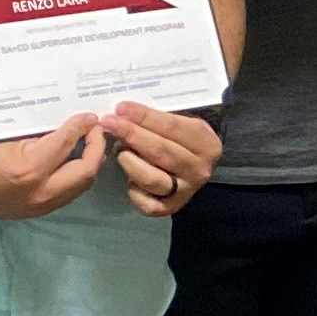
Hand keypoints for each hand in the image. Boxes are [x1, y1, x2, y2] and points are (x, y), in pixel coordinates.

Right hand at [0, 117, 111, 219]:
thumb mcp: (4, 134)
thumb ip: (39, 130)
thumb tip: (67, 120)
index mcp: (28, 169)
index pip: (66, 143)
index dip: (81, 126)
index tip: (88, 115)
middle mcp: (39, 192)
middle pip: (86, 171)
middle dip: (97, 148)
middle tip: (95, 130)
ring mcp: (40, 206)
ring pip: (81, 185)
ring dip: (89, 163)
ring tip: (87, 143)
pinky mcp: (37, 212)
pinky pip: (67, 193)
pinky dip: (75, 175)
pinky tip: (71, 160)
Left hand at [104, 102, 222, 217]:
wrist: (195, 165)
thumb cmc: (182, 139)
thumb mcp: (181, 123)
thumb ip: (157, 119)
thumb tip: (123, 112)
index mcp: (207, 144)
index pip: (172, 127)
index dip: (144, 117)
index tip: (121, 108)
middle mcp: (199, 170)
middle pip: (160, 151)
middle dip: (131, 134)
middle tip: (109, 123)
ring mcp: (186, 191)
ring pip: (151, 178)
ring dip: (129, 161)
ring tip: (119, 150)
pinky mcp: (171, 207)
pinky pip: (147, 204)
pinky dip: (134, 191)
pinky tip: (129, 178)